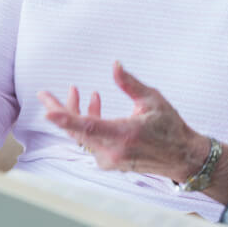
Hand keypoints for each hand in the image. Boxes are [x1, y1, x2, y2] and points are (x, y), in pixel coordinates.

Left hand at [38, 61, 205, 180]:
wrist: (182, 157)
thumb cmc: (170, 127)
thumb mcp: (152, 100)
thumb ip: (130, 83)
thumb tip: (114, 65)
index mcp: (124, 135)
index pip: (89, 127)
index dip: (66, 118)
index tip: (48, 112)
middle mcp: (113, 152)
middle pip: (77, 131)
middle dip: (61, 110)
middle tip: (45, 95)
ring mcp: (110, 160)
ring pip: (82, 136)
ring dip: (76, 114)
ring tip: (76, 91)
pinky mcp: (110, 161)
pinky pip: (90, 141)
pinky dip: (88, 123)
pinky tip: (95, 103)